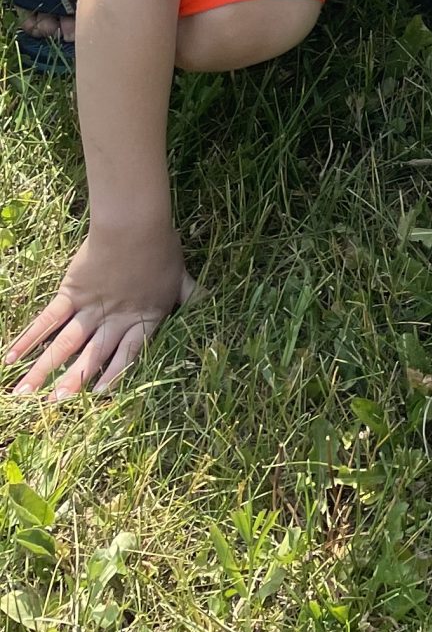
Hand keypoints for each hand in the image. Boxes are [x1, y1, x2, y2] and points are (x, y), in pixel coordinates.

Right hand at [7, 229, 197, 396]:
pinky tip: (12, 356)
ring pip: (64, 344)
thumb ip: (191, 295)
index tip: (98, 396)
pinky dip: (29, 338)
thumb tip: (211, 303)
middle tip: (53, 406)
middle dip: (72, 382)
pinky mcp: (71, 293)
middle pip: (91, 356)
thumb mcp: (180, 276)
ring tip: (24, 394)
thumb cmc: (162, 249)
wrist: (134, 225)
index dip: (115, 375)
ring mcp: (89, 308)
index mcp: (142, 319)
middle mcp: (113, 320)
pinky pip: (47, 319)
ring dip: (43, 369)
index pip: (129, 355)